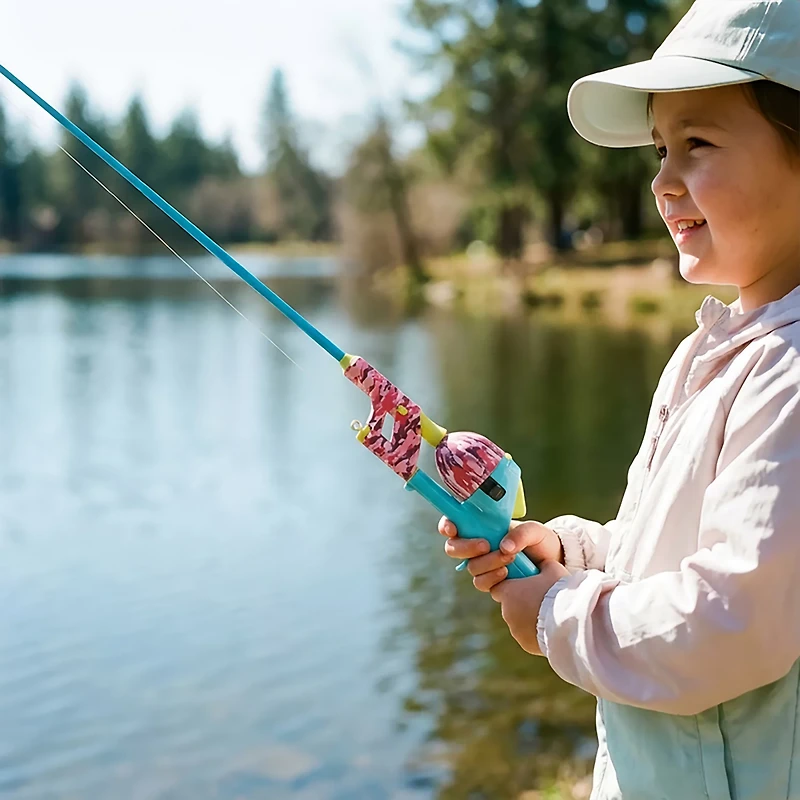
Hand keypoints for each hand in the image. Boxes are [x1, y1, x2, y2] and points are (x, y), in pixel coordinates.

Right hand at [437, 517, 564, 591]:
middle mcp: (478, 545)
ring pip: (469, 567)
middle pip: (453, 548)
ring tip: (509, 558)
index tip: (453, 529)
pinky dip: (491, 578)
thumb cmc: (542, 541)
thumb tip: (504, 546)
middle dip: (466, 547)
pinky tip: (507, 573)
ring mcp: (484, 564)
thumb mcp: (536, 531)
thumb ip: (522, 533)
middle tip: (486, 544)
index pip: (454, 523)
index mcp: (482, 526)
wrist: (555, 564)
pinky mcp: (492, 582)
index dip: (447, 525)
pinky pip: (481, 582)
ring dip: (486, 562)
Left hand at [489, 560, 568, 654]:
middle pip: (510, 606)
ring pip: (519, 622)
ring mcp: (515, 630)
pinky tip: (552, 628)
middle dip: (522, 603)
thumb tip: (542, 564)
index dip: (510, 586)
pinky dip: (536, 632)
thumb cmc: (559, 591)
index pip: (498, 588)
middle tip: (541, 599)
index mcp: (508, 592)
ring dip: (529, 618)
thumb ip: (542, 565)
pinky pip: (528, 636)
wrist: (570, 621)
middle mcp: (507, 612)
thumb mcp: (552, 569)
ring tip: (550, 615)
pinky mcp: (526, 644)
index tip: (522, 585)